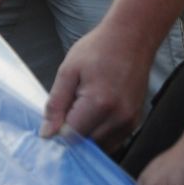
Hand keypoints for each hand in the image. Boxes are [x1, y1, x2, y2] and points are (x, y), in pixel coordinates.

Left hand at [40, 19, 153, 146]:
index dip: (58, 130)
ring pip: (100, 146)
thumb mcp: (68, 70)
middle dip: (73, 132)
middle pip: (86, 144)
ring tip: (84, 105)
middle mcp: (118, 118)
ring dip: (87, 134)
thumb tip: (47, 133)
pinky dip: (100, 133)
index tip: (54, 118)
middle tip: (70, 106)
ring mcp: (130, 122)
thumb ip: (56, 104)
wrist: (131, 38)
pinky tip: (96, 110)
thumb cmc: (98, 49)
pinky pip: (113, 140)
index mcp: (99, 104)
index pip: (71, 136)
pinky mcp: (135, 122)